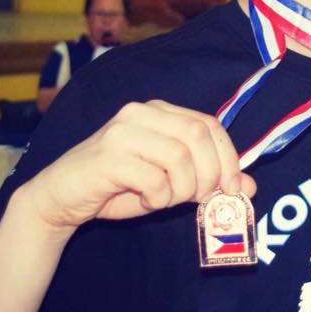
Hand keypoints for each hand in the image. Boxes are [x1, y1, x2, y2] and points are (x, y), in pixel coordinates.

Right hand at [23, 100, 255, 229]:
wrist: (60, 198)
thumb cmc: (118, 188)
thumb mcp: (170, 184)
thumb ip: (207, 180)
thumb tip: (250, 186)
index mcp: (159, 111)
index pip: (210, 124)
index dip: (229, 157)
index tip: (233, 188)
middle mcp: (141, 112)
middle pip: (199, 135)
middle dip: (210, 174)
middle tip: (201, 199)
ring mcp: (122, 131)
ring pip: (180, 157)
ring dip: (182, 189)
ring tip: (165, 200)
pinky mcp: (107, 156)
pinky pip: (154, 179)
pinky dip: (158, 198)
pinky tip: (145, 200)